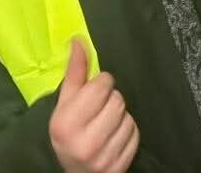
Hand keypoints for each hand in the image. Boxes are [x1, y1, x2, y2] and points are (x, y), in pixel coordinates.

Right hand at [49, 39, 138, 172]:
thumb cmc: (69, 133)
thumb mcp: (65, 104)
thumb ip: (75, 72)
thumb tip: (78, 40)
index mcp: (67, 123)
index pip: (102, 84)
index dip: (100, 84)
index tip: (93, 92)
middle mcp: (85, 142)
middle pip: (117, 99)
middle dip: (110, 100)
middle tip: (98, 111)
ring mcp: (104, 156)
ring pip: (128, 115)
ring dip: (120, 116)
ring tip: (105, 125)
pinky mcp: (120, 165)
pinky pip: (135, 132)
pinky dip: (128, 131)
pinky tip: (114, 136)